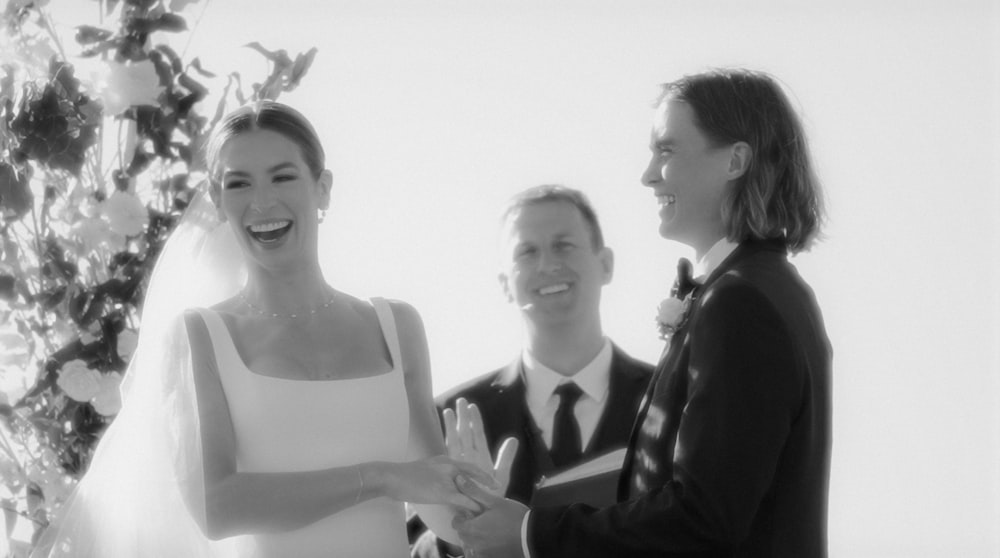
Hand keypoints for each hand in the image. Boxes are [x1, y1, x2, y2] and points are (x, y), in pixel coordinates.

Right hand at [380, 456, 497, 511]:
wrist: (391, 477)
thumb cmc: (404, 476)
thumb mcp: (424, 470)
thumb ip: (436, 474)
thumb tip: (439, 483)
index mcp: (445, 460)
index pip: (467, 465)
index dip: (480, 472)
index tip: (490, 477)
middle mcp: (449, 465)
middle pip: (474, 473)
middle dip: (487, 480)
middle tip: (499, 486)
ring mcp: (447, 478)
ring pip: (470, 488)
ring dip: (479, 496)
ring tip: (490, 504)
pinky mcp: (443, 491)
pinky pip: (462, 500)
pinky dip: (471, 506)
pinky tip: (477, 512)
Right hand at [443, 398, 518, 497]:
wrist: (476, 513)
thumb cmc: (488, 496)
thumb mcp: (500, 476)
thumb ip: (506, 458)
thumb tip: (514, 439)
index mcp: (479, 458)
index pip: (478, 435)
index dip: (476, 421)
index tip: (472, 407)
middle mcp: (467, 459)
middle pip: (465, 433)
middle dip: (463, 417)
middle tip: (461, 400)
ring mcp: (457, 465)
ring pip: (456, 440)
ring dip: (453, 426)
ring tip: (449, 410)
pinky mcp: (450, 476)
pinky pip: (449, 455)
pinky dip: (446, 442)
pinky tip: (444, 432)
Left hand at [452, 475, 527, 557]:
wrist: (533, 536)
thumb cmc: (513, 516)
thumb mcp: (494, 501)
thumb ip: (474, 491)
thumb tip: (458, 478)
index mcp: (472, 529)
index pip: (456, 523)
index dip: (463, 516)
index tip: (474, 511)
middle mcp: (474, 544)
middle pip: (464, 535)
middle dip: (469, 527)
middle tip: (484, 518)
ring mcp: (483, 554)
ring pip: (473, 544)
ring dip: (477, 537)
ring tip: (492, 528)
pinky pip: (482, 552)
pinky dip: (485, 546)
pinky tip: (497, 539)